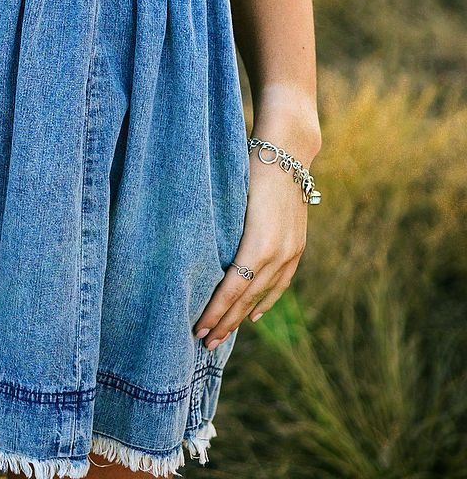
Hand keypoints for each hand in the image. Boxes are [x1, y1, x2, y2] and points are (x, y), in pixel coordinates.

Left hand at [192, 144, 311, 347]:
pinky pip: (281, 283)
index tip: (197, 328)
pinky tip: (254, 314)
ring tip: (224, 335)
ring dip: (242, 316)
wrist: (287, 152)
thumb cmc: (248, 169)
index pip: (232, 289)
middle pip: (247, 298)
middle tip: (204, 343)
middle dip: (225, 322)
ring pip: (264, 294)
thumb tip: (197, 264)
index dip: (215, 311)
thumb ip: (221, 236)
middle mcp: (279, 254)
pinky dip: (265, 300)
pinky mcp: (297, 246)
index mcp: (259, 245)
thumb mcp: (230, 203)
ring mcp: (291, 252)